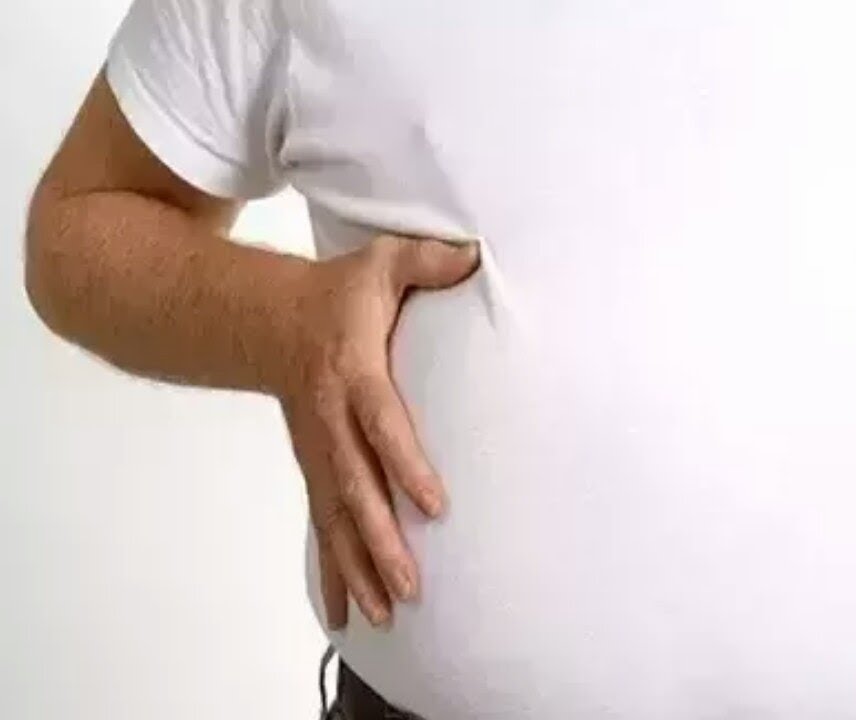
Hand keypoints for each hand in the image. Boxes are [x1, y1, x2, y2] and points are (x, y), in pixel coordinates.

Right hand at [276, 234, 478, 628]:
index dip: (406, 465)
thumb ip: (427, 260)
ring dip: (359, 569)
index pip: (382, 425)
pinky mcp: (315, 469)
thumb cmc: (339, 294)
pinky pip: (322, 525)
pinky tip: (347, 615)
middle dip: (381, 540)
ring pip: (335, 518)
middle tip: (412, 586)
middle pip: (356, 489)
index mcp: (352, 373)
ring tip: (387, 617)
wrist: (267, 320)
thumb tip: (475, 255)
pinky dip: (333, 571)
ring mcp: (318, 451)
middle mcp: (330, 421)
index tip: (434, 505)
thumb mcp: (380, 264)